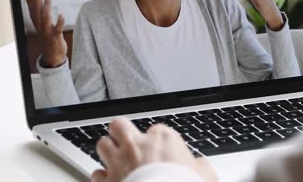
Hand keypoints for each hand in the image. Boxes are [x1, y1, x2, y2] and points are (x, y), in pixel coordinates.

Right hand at [23, 0, 66, 66]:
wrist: (51, 54)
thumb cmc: (47, 34)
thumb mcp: (42, 18)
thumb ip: (41, 5)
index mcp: (35, 15)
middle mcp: (38, 21)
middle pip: (35, 4)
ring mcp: (46, 29)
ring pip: (44, 15)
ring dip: (46, 3)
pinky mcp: (55, 36)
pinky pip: (56, 29)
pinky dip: (58, 22)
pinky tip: (61, 15)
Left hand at [92, 118, 216, 181]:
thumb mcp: (205, 176)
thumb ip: (200, 166)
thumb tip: (201, 166)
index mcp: (163, 139)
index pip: (157, 130)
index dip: (159, 141)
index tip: (162, 152)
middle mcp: (138, 145)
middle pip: (120, 125)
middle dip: (121, 132)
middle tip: (127, 142)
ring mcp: (119, 162)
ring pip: (102, 144)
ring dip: (108, 151)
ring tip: (114, 158)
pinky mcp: (106, 181)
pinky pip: (96, 173)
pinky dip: (101, 176)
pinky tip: (107, 180)